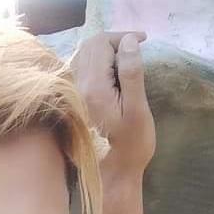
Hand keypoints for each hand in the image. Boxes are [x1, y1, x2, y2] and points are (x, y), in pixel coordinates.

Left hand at [71, 32, 155, 177]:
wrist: (112, 175)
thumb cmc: (131, 146)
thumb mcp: (137, 110)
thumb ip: (131, 74)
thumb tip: (127, 41)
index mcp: (92, 89)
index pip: (101, 45)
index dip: (123, 38)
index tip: (142, 41)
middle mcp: (76, 90)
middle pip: (89, 47)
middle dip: (113, 43)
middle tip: (134, 50)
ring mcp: (71, 97)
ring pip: (82, 57)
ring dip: (104, 53)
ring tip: (125, 61)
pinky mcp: (72, 104)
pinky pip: (78, 71)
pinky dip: (94, 64)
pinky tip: (110, 75)